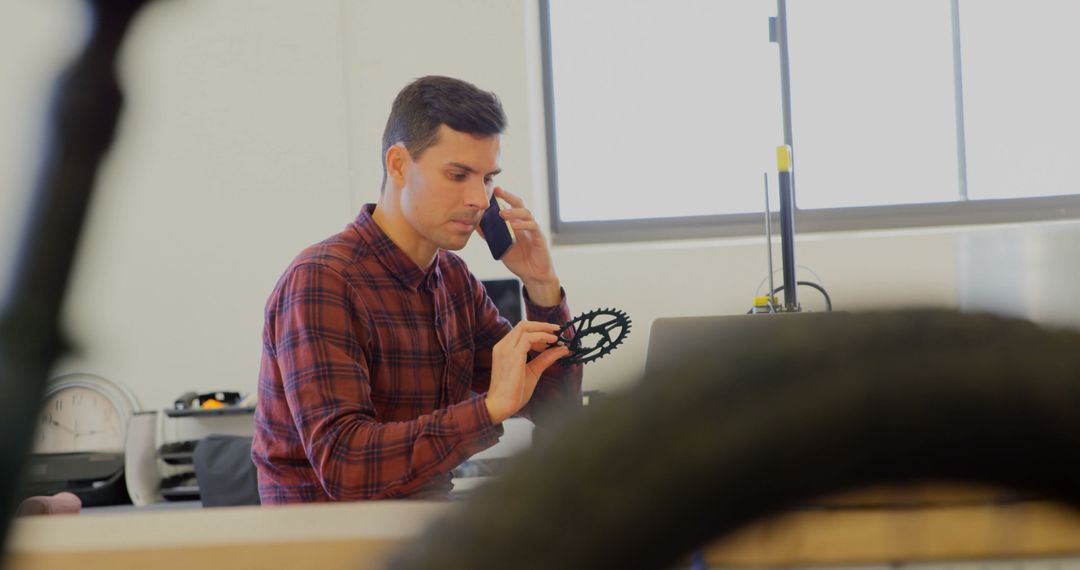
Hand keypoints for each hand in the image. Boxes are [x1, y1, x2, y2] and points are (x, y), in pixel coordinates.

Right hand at [484, 320, 570, 422]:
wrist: (501, 405)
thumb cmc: (513, 392)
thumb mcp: (533, 371)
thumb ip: (545, 358)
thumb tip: (561, 350)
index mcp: (504, 349)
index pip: (521, 331)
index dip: (538, 331)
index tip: (552, 338)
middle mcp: (503, 346)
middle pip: (523, 325)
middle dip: (542, 325)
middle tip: (557, 330)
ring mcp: (506, 349)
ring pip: (525, 327)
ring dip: (543, 329)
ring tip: (556, 337)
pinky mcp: (512, 355)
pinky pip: (529, 338)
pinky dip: (542, 337)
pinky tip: (552, 342)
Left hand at [488, 187, 560, 305]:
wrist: (533, 275)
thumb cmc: (519, 260)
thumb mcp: (500, 247)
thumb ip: (491, 236)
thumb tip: (476, 226)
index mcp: (516, 224)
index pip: (510, 205)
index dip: (503, 197)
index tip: (492, 189)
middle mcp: (526, 224)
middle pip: (519, 204)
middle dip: (508, 196)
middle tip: (497, 191)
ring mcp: (533, 230)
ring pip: (527, 214)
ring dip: (514, 212)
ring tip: (502, 213)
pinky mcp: (540, 238)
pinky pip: (533, 227)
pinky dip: (524, 225)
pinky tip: (514, 226)